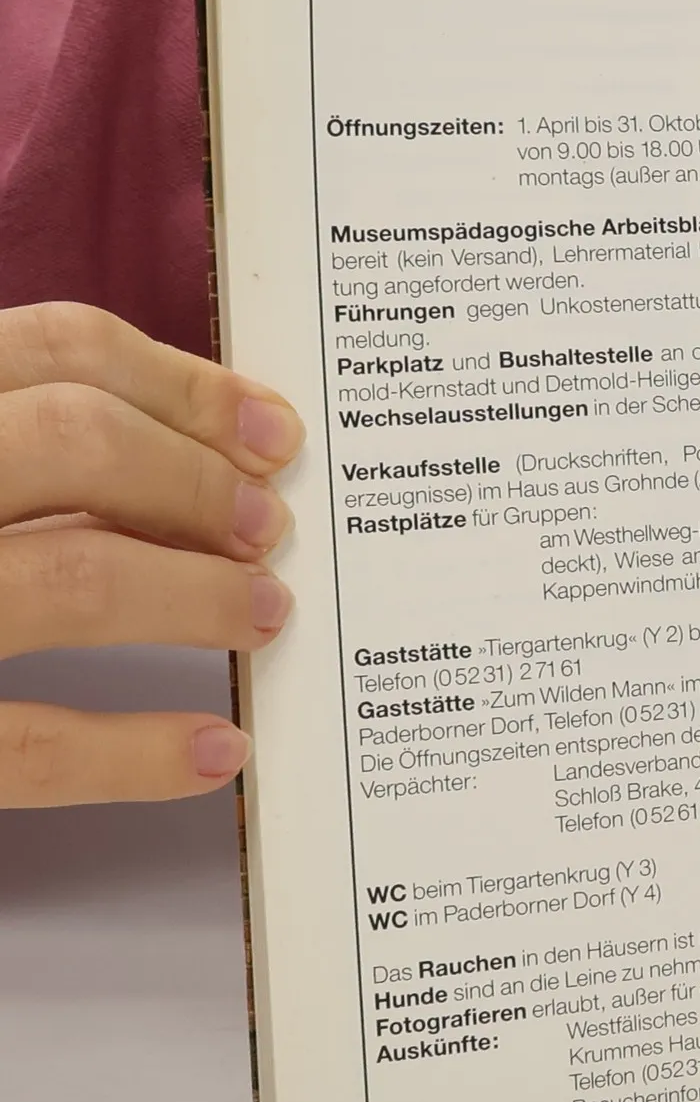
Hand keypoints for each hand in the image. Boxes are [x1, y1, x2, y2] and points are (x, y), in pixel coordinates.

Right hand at [0, 303, 301, 806]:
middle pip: (75, 441)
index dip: (187, 386)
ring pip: (67, 579)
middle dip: (198, 481)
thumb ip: (9, 446)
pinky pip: (21, 745)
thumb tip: (187, 456)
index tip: (271, 431)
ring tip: (262, 614)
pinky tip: (212, 748)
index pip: (52, 349)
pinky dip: (133, 752)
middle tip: (268, 527)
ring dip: (195, 598)